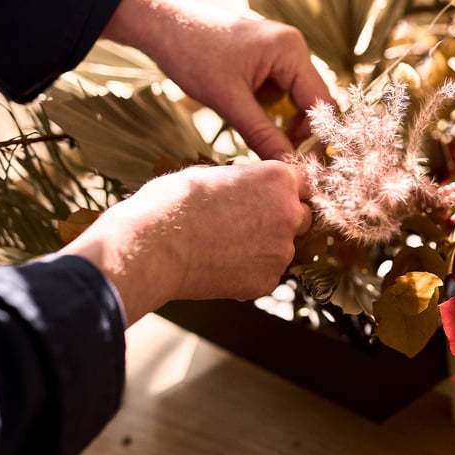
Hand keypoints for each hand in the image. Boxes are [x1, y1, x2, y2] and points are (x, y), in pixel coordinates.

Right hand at [59, 162, 310, 325]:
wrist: (152, 247)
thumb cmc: (174, 203)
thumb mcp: (211, 173)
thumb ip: (243, 182)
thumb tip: (244, 188)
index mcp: (279, 179)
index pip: (302, 184)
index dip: (285, 192)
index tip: (270, 199)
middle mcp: (289, 213)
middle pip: (301, 218)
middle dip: (282, 220)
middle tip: (248, 223)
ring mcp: (281, 251)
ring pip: (284, 249)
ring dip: (266, 247)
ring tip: (227, 246)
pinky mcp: (267, 281)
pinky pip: (267, 274)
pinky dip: (251, 271)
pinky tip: (222, 265)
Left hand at [102, 0, 332, 159]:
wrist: (163, 26)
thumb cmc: (192, 55)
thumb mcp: (228, 101)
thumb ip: (261, 133)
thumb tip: (286, 165)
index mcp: (291, 50)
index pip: (320, 101)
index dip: (317, 136)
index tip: (305, 165)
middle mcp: (293, 47)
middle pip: (313, 100)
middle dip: (302, 132)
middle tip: (285, 160)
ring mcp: (282, 52)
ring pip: (298, 98)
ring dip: (288, 124)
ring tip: (269, 146)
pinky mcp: (268, 59)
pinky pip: (283, 91)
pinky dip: (275, 113)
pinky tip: (259, 127)